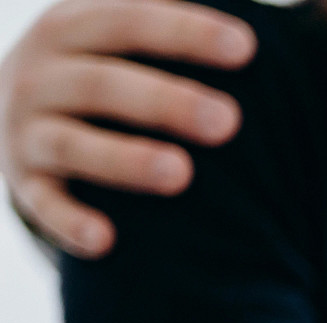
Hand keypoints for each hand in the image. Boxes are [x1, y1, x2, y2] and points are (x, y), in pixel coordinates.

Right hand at [1, 0, 253, 257]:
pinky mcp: (25, 183)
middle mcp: (42, 73)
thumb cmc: (109, 67)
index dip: (186, 32)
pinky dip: (69, 223)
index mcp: (75, 26)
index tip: (248, 49)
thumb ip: (185, 25)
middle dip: (166, 101)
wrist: (18, 108)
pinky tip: (105, 241)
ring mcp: (28, 130)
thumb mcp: (128, 33)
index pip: (128, 20)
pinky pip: (42, 205)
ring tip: (181, 175)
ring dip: (124, 160)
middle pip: (102, 84)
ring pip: (71, 144)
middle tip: (230, 122)